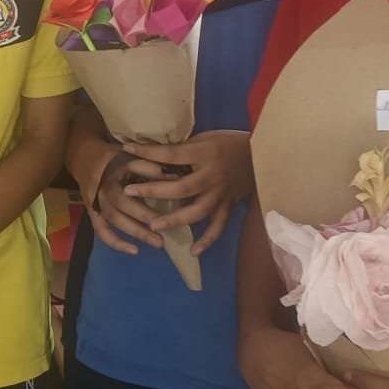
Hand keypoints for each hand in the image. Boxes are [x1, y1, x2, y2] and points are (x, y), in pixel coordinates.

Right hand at [85, 141, 175, 254]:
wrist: (85, 159)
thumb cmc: (115, 157)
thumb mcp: (132, 152)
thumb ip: (151, 163)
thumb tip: (176, 175)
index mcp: (115, 164)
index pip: (134, 167)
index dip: (152, 174)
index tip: (175, 183)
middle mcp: (104, 183)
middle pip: (122, 200)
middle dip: (144, 214)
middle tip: (165, 225)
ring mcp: (96, 200)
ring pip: (114, 217)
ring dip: (135, 231)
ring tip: (158, 243)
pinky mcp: (92, 213)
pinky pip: (102, 230)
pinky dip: (117, 242)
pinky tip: (135, 250)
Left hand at [118, 131, 253, 253]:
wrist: (261, 154)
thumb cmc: (228, 142)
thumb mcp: (205, 137)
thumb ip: (184, 148)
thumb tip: (152, 152)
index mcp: (205, 153)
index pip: (172, 154)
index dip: (148, 152)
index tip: (127, 149)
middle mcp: (212, 175)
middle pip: (181, 187)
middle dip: (153, 190)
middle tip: (130, 192)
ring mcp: (221, 193)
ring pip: (197, 211)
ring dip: (175, 219)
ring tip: (154, 226)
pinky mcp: (228, 206)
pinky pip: (218, 226)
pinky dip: (207, 240)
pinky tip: (193, 251)